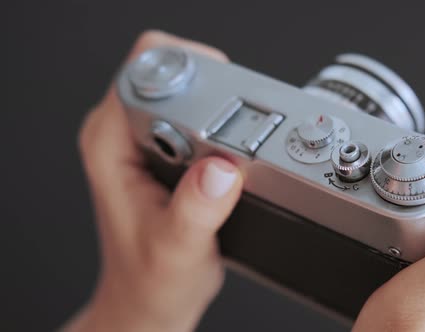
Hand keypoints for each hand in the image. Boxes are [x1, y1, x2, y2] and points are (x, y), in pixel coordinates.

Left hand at [62, 31, 241, 331]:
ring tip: (227, 160)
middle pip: (173, 70)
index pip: (145, 69)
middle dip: (215, 95)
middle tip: (228, 147)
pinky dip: (224, 127)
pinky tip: (227, 163)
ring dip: (222, 112)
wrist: (149, 300)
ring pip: (190, 89)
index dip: (193, 76)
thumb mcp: (175, 250)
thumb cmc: (150, 281)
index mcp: (110, 145)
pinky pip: (200, 113)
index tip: (225, 111)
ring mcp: (144, 138)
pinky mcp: (165, 148)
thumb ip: (196, 209)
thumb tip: (224, 169)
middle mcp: (122, 134)